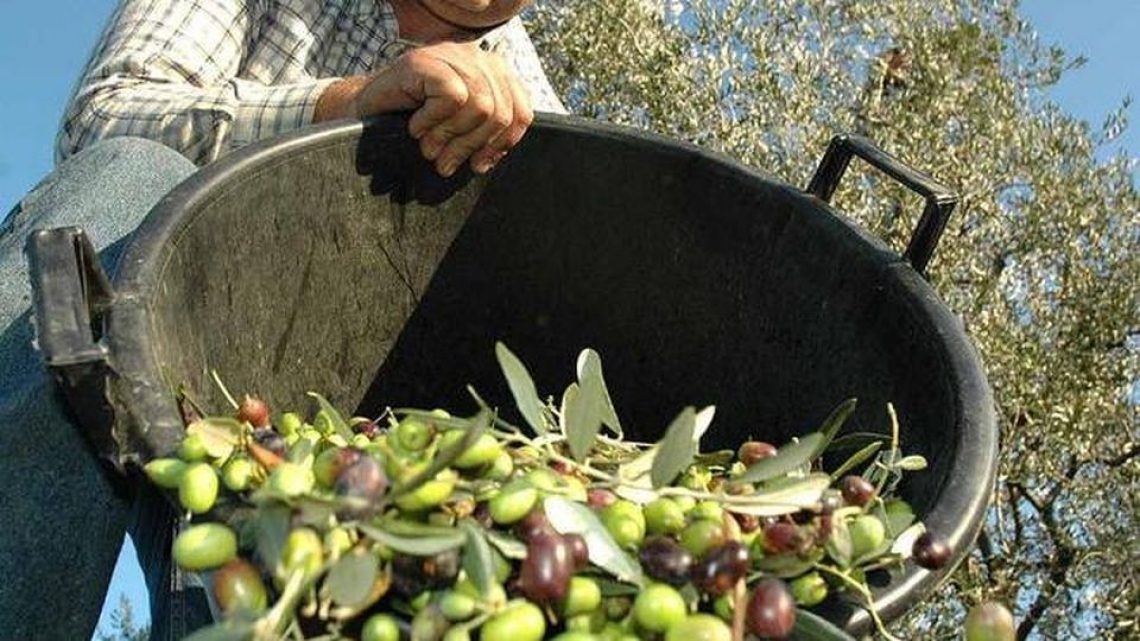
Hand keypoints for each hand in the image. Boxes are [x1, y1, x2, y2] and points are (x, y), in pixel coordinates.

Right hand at [315, 41, 533, 176]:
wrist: (365, 116)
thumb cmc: (413, 126)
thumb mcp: (459, 132)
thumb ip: (487, 133)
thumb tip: (501, 151)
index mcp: (492, 74)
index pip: (521, 111)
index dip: (504, 144)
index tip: (480, 165)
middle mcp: (476, 58)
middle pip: (500, 112)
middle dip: (472, 146)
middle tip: (445, 162)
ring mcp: (451, 55)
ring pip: (479, 105)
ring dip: (450, 136)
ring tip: (428, 146)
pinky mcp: (427, 59)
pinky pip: (451, 96)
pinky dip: (433, 120)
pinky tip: (415, 126)